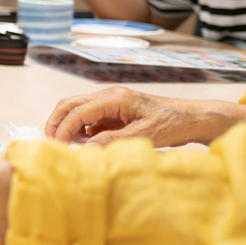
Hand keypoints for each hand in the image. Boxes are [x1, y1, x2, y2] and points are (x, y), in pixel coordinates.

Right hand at [44, 87, 245, 146]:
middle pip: (70, 104)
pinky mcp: (115, 112)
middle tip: (52, 142)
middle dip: (57, 122)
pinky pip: (90, 119)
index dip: (63, 129)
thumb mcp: (143, 136)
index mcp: (115, 97)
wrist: (193, 120)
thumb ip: (112, 141)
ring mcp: (111, 103)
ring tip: (70, 145)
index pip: (78, 111)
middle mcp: (109, 96)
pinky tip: (87, 143)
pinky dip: (82, 130)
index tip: (57, 146)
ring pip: (78, 111)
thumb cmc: (173, 124)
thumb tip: (85, 148)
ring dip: (69, 126)